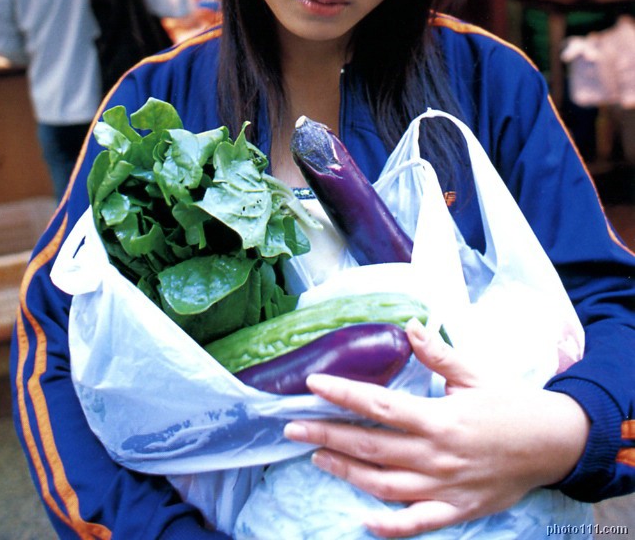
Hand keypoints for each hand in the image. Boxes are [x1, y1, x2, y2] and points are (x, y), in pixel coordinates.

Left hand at [284, 319, 589, 537]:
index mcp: (439, 417)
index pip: (379, 406)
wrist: (552, 444)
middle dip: (327, 434)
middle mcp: (436, 455)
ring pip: (383, 484)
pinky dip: (389, 526)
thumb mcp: (473, 373)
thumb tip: (409, 325)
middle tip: (293, 426)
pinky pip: (416, 523)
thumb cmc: (510, 405)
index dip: (343, 394)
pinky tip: (363, 521)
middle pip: (370, 446)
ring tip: (316, 456)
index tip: (313, 384)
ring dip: (345, 471)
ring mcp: (444, 486)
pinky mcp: (455, 510)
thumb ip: (437, 353)